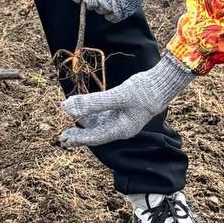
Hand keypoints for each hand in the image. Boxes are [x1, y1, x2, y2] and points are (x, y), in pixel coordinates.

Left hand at [60, 54, 194, 146]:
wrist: (161, 84)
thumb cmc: (143, 91)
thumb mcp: (116, 96)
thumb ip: (93, 102)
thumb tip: (68, 108)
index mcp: (121, 129)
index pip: (96, 137)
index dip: (79, 138)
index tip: (65, 137)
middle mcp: (120, 128)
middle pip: (96, 134)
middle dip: (79, 135)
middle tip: (62, 138)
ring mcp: (121, 119)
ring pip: (98, 124)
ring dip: (83, 124)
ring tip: (69, 125)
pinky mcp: (121, 110)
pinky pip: (103, 116)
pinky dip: (92, 114)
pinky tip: (81, 112)